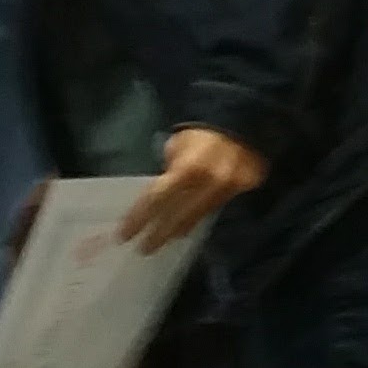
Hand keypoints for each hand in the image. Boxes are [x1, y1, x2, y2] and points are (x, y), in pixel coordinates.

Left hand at [121, 124, 265, 250]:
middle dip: (158, 234)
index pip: (157, 200)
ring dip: (179, 229)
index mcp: (188, 169)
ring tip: (164, 239)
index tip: (125, 235)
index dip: (139, 218)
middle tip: (143, 248)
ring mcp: (229, 190)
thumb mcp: (177, 145)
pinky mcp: (243, 191)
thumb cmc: (201, 131)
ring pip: (199, 217)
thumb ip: (170, 170)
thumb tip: (163, 190)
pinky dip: (200, 217)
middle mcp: (209, 184)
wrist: (242, 119)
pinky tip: (188, 226)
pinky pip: (216, 209)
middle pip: (178, 217)